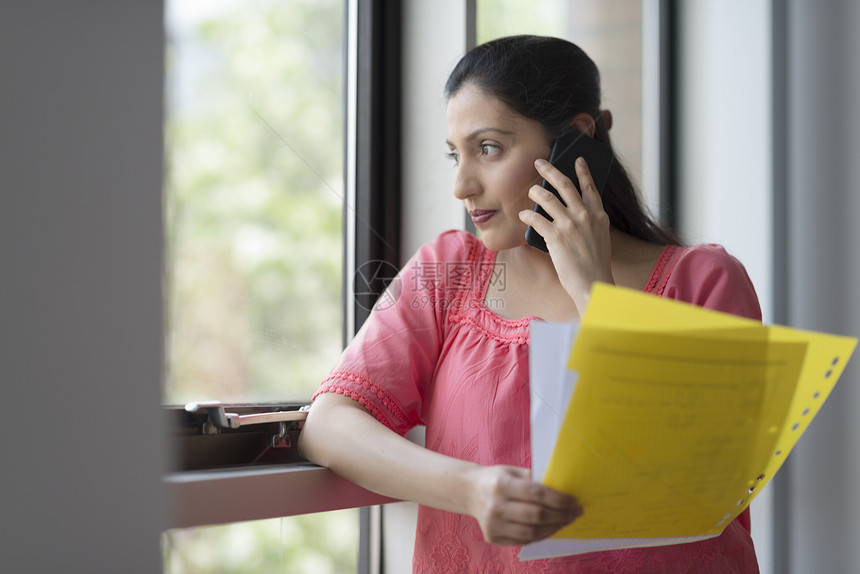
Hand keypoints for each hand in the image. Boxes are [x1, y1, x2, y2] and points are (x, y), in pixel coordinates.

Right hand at [464, 465, 581, 544]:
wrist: (469, 491)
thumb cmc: (496, 478)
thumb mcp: (513, 471)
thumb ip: (535, 480)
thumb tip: (564, 490)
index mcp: (501, 484)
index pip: (537, 493)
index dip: (560, 499)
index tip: (575, 501)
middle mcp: (495, 506)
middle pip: (537, 515)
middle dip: (562, 515)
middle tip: (575, 512)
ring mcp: (493, 524)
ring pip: (532, 532)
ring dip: (554, 527)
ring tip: (566, 521)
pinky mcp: (493, 537)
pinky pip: (524, 540)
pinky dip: (541, 535)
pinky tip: (551, 527)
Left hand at [519, 157, 613, 313]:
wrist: (592, 282)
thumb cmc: (595, 263)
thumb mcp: (600, 236)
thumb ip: (591, 221)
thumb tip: (575, 210)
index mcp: (598, 214)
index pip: (590, 187)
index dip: (583, 171)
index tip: (577, 160)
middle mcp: (584, 215)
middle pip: (564, 185)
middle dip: (550, 170)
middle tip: (539, 162)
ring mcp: (569, 224)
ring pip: (547, 198)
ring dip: (535, 192)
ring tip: (530, 191)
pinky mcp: (555, 236)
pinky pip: (536, 218)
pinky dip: (527, 215)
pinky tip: (523, 215)